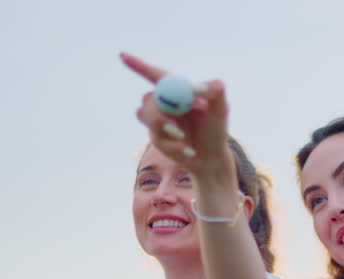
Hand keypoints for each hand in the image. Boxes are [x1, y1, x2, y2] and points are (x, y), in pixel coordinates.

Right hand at [119, 54, 232, 176]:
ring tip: (183, 138)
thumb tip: (196, 87)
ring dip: (164, 127)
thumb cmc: (216, 129)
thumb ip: (215, 90)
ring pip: (146, 115)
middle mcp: (163, 102)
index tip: (122, 56)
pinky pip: (156, 137)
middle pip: (148, 97)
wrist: (211, 157)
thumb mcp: (221, 107)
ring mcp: (157, 120)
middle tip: (172, 123)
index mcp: (176, 89)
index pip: (153, 74)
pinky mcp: (155, 137)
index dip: (137, 65)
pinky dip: (174, 145)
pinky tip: (188, 151)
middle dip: (158, 109)